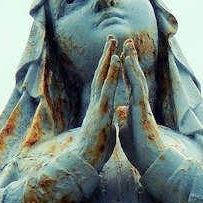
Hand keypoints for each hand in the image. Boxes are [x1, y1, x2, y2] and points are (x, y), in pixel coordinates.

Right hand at [73, 37, 119, 171]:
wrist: (85, 163)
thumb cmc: (95, 151)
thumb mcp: (104, 131)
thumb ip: (107, 120)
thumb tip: (111, 116)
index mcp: (98, 109)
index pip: (103, 85)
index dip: (107, 70)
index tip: (112, 55)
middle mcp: (96, 103)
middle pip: (100, 75)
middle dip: (106, 56)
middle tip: (111, 39)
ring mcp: (98, 106)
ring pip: (103, 77)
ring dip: (108, 58)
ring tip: (113, 42)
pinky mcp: (101, 111)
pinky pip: (108, 88)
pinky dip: (112, 73)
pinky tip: (116, 60)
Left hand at [117, 39, 163, 174]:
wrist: (149, 161)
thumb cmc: (139, 148)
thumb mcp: (126, 130)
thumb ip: (124, 118)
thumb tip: (120, 111)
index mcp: (134, 107)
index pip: (129, 84)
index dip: (125, 70)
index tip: (121, 57)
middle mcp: (139, 102)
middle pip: (135, 76)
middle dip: (131, 59)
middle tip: (127, 42)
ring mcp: (142, 104)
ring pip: (138, 77)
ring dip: (132, 59)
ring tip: (128, 44)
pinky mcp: (142, 108)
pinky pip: (137, 86)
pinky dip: (132, 72)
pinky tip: (128, 60)